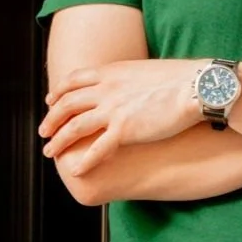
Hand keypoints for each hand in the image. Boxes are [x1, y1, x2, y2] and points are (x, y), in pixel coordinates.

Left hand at [40, 59, 205, 170]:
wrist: (197, 86)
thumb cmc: (181, 79)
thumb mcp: (145, 70)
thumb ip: (127, 78)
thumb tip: (126, 85)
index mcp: (111, 72)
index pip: (73, 80)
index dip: (58, 92)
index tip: (51, 101)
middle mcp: (107, 89)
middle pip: (67, 104)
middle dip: (52, 119)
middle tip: (43, 131)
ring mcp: (114, 110)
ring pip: (75, 127)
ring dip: (59, 141)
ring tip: (50, 152)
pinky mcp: (125, 130)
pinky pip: (97, 149)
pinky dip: (84, 162)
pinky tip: (76, 170)